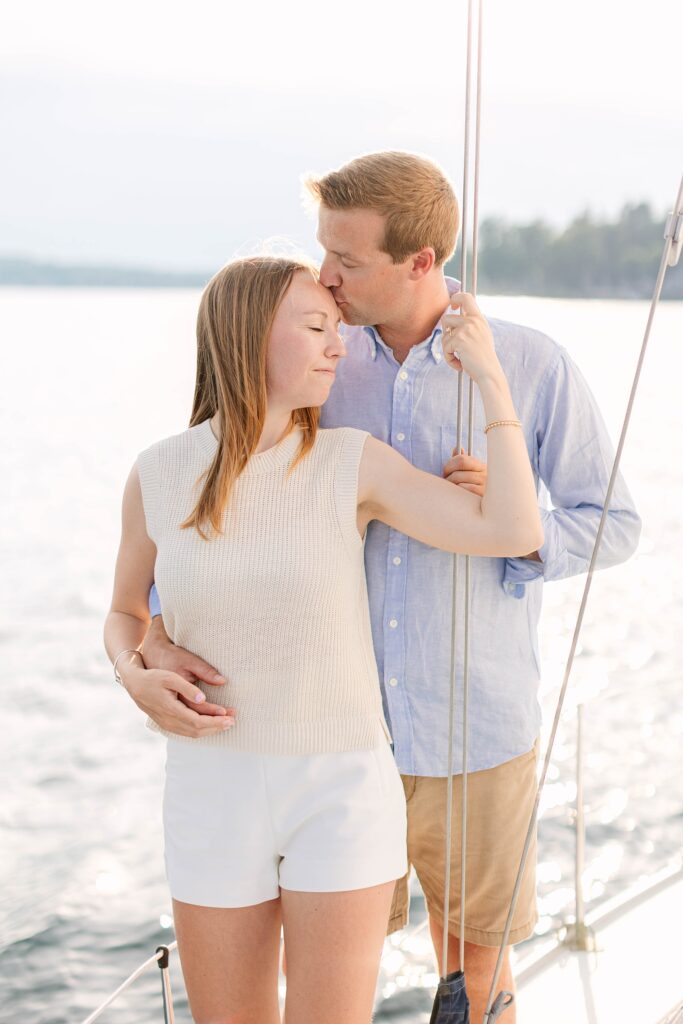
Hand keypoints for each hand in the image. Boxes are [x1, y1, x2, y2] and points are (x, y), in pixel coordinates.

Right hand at [119, 663, 235, 738]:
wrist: (134, 683)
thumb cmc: (153, 676)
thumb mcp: (171, 677)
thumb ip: (188, 689)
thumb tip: (204, 699)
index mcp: (171, 710)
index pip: (198, 722)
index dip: (215, 721)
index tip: (230, 717)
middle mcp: (169, 721)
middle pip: (197, 731)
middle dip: (216, 726)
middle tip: (233, 720)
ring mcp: (166, 724)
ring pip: (191, 734)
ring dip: (210, 729)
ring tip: (225, 723)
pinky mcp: (165, 723)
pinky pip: (185, 732)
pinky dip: (200, 730)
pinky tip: (209, 725)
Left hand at [441, 292, 501, 383]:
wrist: (489, 373)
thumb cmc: (484, 358)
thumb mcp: (481, 335)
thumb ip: (471, 325)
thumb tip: (456, 313)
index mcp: (479, 318)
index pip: (466, 297)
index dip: (455, 298)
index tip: (452, 305)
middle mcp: (473, 321)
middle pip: (446, 318)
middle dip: (445, 333)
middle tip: (452, 345)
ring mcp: (465, 329)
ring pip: (444, 335)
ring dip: (448, 349)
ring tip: (460, 358)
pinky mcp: (458, 340)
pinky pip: (445, 348)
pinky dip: (450, 359)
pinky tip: (460, 364)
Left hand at [443, 447, 486, 496]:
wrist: (491, 503)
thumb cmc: (475, 486)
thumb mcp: (471, 472)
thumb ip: (463, 460)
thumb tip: (457, 448)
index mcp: (481, 466)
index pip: (462, 460)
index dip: (449, 465)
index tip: (445, 471)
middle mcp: (485, 475)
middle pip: (457, 473)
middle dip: (447, 478)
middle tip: (446, 482)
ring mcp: (484, 486)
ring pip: (458, 483)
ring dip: (451, 486)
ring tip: (450, 489)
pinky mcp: (481, 497)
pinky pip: (463, 492)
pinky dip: (457, 493)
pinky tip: (457, 495)